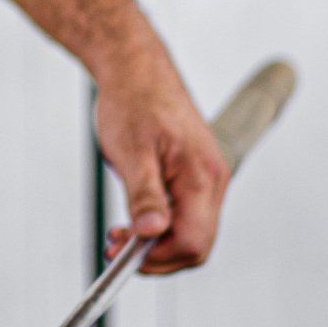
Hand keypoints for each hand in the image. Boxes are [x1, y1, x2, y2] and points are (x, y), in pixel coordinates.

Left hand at [95, 50, 229, 274]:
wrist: (135, 68)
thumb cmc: (132, 101)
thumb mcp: (130, 152)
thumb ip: (144, 196)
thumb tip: (151, 233)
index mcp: (201, 176)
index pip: (193, 242)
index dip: (159, 259)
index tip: (123, 256)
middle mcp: (212, 180)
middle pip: (195, 243)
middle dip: (156, 254)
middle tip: (115, 246)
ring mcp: (206, 177)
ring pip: (190, 230)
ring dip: (156, 240)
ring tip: (119, 233)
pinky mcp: (194, 174)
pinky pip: (185, 213)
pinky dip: (160, 224)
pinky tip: (134, 216)